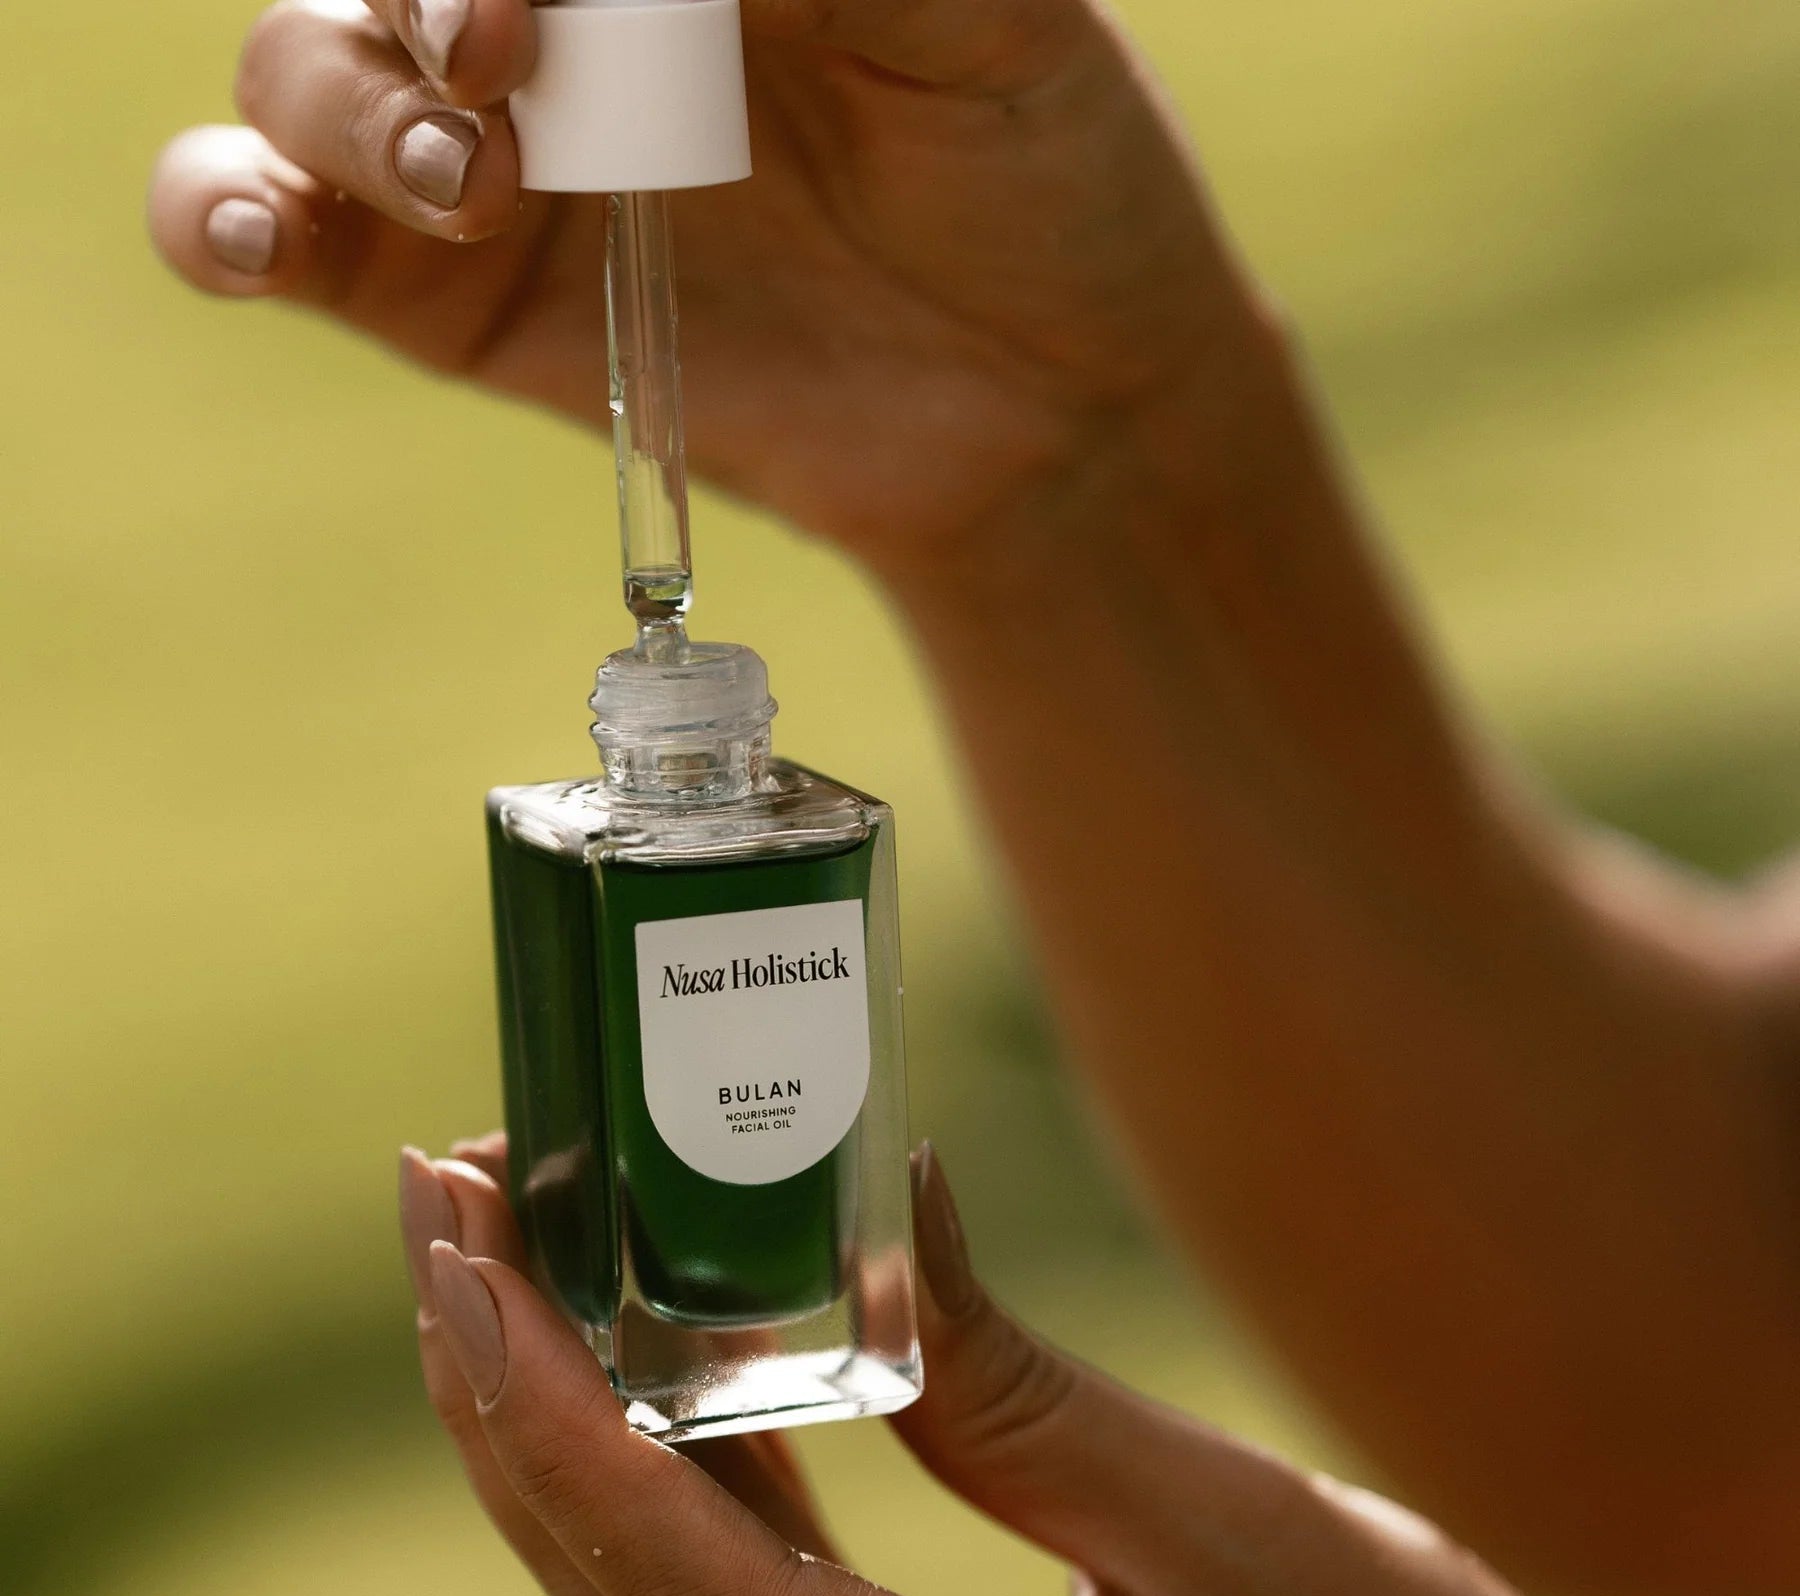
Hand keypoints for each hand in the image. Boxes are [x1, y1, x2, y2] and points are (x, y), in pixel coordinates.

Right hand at [147, 0, 1250, 568]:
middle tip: (506, 57)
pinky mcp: (465, 308)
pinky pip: (282, 234)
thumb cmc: (1040, 183)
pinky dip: (224, 220)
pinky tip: (254, 241)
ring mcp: (502, 161)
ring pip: (311, 73)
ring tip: (469, 187)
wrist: (1051, 407)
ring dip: (345, 101)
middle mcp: (567, 25)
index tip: (549, 1)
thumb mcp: (975, 13)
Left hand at [396, 1137, 1725, 1595]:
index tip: (466, 1266)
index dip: (548, 1421)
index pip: (687, 1587)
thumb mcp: (1239, 1539)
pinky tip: (652, 1376)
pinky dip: (668, 1479)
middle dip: (504, 1393)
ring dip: (560, 1427)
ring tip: (506, 1265)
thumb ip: (1025, 1398)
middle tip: (441, 1210)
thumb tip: (885, 1212)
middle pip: (622, 1592)